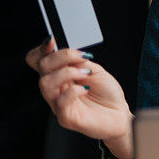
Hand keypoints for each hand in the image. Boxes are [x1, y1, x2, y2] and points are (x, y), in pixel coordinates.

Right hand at [25, 37, 133, 158]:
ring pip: (45, 83)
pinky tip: (86, 88)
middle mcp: (56, 88)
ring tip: (86, 74)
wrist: (119, 114)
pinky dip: (74, 91)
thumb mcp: (95, 70)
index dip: (41, 49)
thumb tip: (69, 53)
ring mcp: (58, 103)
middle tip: (82, 58)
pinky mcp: (65, 117)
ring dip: (67, 73)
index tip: (53, 40)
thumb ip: (79, 62)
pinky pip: (60, 101)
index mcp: (60, 75)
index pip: (39, 60)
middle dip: (61, 56)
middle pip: (42, 67)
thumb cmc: (107, 93)